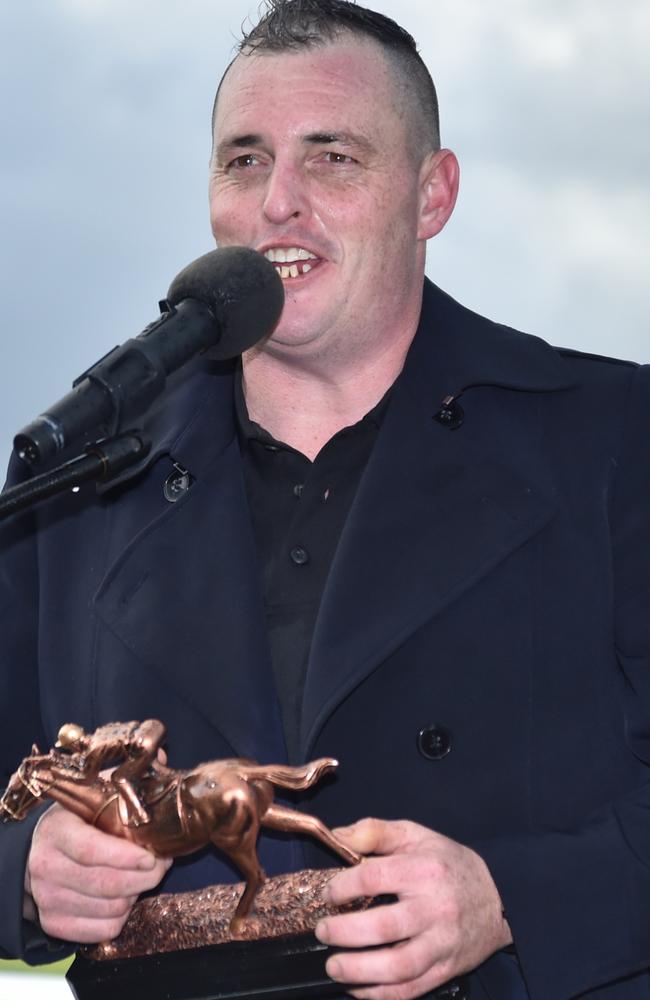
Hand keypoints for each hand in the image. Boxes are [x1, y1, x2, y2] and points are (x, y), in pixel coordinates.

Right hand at [24, 804, 171, 942]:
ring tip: (142, 876)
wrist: (46, 844)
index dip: (126, 857)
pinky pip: (103, 931)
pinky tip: (126, 896)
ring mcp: (46, 898)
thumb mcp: (96, 797)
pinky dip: (123, 916)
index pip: (91, 850)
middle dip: (144, 877)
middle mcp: (45, 866)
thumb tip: (161, 796)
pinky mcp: (53, 923)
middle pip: (104, 884)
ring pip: (109, 909)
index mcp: (56, 830)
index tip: (152, 858)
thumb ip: (125, 796)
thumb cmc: (81, 817)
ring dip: (135, 895)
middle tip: (161, 865)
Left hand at [314, 818, 511, 999]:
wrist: (499, 898)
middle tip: (322, 931)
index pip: (375, 877)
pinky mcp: (446, 970)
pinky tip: (357, 987)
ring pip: (398, 966)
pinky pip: (410, 990)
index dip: (344, 886)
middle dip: (345, 933)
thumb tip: (337, 836)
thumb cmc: (448, 864)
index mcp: (425, 869)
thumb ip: (375, 831)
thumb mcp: (415, 835)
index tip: (329, 894)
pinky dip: (379, 994)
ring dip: (359, 970)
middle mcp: (435, 908)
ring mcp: (442, 943)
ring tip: (333, 966)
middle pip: (384, 927)